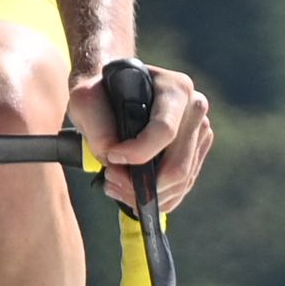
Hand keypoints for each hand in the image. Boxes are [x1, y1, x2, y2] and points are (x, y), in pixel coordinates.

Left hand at [69, 61, 213, 210]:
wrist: (111, 91)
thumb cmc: (100, 91)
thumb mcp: (86, 98)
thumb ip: (96, 124)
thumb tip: (110, 154)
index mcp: (174, 87)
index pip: (165, 130)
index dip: (138, 153)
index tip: (111, 157)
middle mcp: (194, 109)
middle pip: (178, 166)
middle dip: (142, 185)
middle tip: (111, 181)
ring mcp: (199, 133)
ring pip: (181, 182)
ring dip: (147, 195)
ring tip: (116, 186)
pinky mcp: (196, 153)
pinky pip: (181, 188)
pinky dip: (157, 198)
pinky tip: (130, 191)